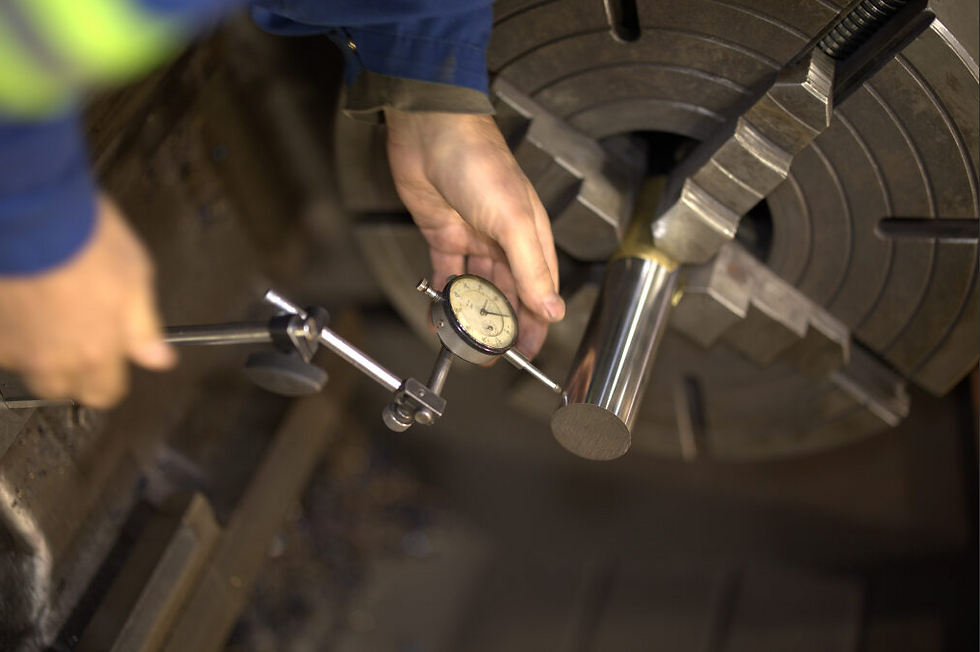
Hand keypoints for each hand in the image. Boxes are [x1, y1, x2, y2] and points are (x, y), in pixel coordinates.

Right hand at [0, 195, 175, 406]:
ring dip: (36, 349)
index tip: (110, 364)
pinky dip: (10, 329)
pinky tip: (22, 301)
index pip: (104, 394)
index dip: (108, 381)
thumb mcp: (137, 277)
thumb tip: (158, 358)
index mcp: (96, 351)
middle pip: (60, 387)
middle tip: (78, 333)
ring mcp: (11, 345)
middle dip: (71, 370)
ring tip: (47, 311)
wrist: (33, 213)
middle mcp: (49, 358)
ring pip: (25, 366)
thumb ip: (144, 326)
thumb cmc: (88, 237)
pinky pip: (1, 342)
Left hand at [384, 109, 564, 356]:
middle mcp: (504, 240)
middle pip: (508, 292)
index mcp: (531, 235)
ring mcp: (473, 237)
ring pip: (477, 286)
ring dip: (471, 312)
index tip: (527, 350)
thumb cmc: (479, 163)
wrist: (431, 132)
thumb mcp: (513, 221)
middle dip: (501, 323)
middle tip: (491, 353)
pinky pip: (446, 273)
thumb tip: (552, 308)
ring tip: (464, 340)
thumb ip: (531, 269)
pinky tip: (437, 312)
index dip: (535, 321)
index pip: (539, 288)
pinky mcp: (444, 234)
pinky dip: (442, 294)